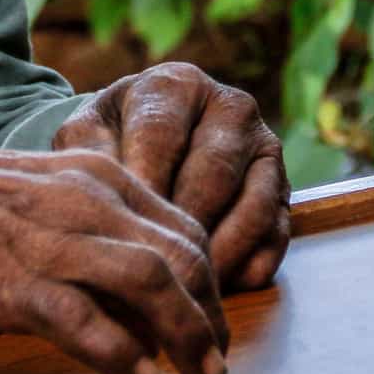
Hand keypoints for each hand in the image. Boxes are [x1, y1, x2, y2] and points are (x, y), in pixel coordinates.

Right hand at [0, 135, 230, 373]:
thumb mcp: (50, 195)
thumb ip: (100, 232)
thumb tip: (144, 300)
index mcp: (100, 177)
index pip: (186, 227)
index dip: (213, 281)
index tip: (213, 320)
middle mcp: (88, 202)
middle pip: (182, 256)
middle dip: (211, 317)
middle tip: (216, 360)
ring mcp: (53, 240)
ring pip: (150, 281)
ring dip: (187, 335)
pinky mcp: (16, 282)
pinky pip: (86, 319)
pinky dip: (122, 353)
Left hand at [53, 62, 289, 291]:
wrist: (147, 137)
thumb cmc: (114, 138)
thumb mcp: (89, 133)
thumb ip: (88, 155)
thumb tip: (104, 197)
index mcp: (177, 84)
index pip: (161, 134)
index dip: (142, 184)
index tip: (123, 229)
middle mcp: (230, 107)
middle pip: (213, 173)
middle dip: (182, 225)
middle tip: (154, 270)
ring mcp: (265, 148)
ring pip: (253, 206)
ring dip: (219, 253)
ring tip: (183, 288)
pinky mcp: (285, 190)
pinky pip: (276, 234)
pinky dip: (249, 266)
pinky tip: (216, 289)